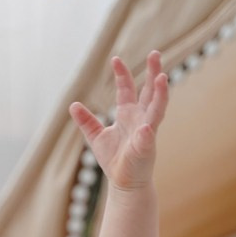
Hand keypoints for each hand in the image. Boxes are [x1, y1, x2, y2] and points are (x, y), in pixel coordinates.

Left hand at [69, 51, 168, 190]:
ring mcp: (146, 131)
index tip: (115, 59)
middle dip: (153, 73)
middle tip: (155, 54)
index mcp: (128, 114)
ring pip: (157, 108)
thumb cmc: (114, 160)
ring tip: (162, 77)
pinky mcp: (147, 147)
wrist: (124, 182)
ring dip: (160, 93)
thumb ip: (86, 121)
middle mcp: (140, 118)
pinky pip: (148, 136)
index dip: (122, 74)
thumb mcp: (96, 137)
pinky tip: (146, 126)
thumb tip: (72, 105)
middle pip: (149, 91)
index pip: (127, 89)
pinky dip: (147, 130)